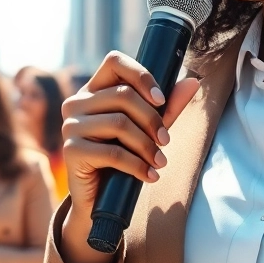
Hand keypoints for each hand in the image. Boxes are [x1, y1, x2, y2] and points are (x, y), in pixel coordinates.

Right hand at [57, 51, 198, 262]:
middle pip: (123, 94)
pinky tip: (149, 176)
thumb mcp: (148, 129)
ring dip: (147, 146)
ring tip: (160, 162)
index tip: (161, 100)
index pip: (115, 61)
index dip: (141, 75)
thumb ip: (168, 107)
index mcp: (93, 90)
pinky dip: (137, 165)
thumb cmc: (123, 159)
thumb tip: (193, 82)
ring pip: (119, 123)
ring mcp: (70, 126)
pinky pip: (113, 152)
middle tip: (166, 141)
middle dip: (152, 119)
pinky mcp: (71, 151)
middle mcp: (76, 103)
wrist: (99, 201)